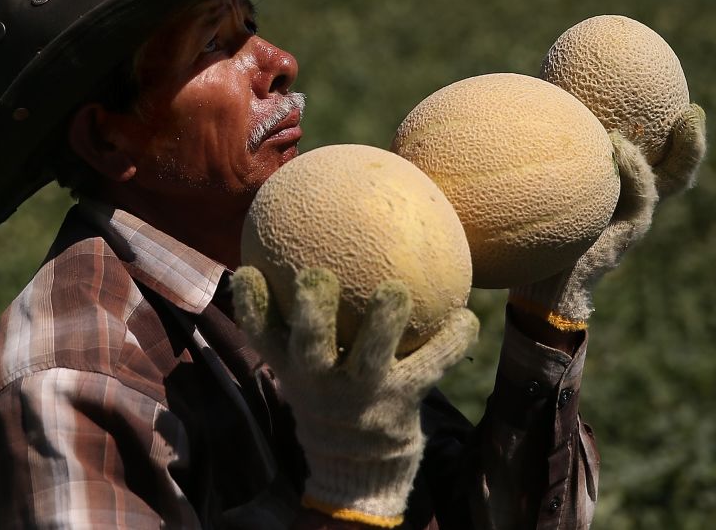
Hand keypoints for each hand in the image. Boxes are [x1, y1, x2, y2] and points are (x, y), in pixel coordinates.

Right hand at [232, 267, 478, 527]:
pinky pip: (431, 367)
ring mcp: (364, 394)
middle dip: (313, 314)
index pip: (262, 335)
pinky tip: (467, 316)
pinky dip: (451, 344)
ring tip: (395, 290)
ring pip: (371, 358)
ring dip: (382, 325)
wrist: (356, 466)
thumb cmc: (328, 394)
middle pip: (310, 347)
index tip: (248, 270)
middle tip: (318, 275)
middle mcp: (322, 382)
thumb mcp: (300, 367)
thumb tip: (297, 250)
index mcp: (292, 368)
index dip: (251, 306)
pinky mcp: (403, 402)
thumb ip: (294, 320)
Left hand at [507, 103, 706, 330]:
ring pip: (670, 182)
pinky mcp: (629, 231)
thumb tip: (534, 103)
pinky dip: (635, 167)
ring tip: (676, 121)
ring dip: (679, 151)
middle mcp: (634, 202)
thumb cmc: (535, 229)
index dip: (664, 131)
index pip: (651, 157)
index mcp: (620, 189)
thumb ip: (553, 155)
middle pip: (678, 170)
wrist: (541, 282)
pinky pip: (643, 194)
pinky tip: (618, 143)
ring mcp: (636, 217)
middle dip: (692, 141)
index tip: (666, 99)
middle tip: (692, 110)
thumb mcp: (548, 185)